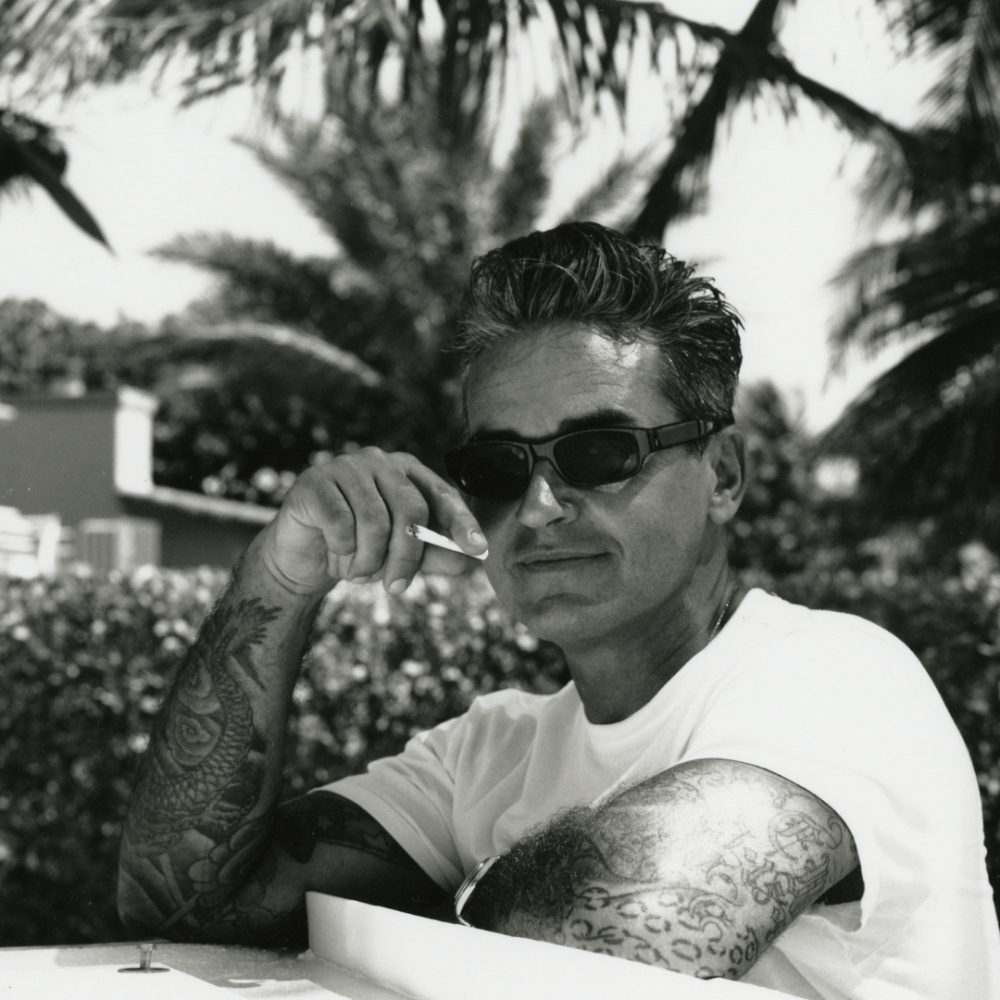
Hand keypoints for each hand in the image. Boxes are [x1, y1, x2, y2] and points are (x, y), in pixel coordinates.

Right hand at [258, 449, 487, 594]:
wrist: (303, 560)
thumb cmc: (358, 550)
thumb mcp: (400, 556)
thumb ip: (435, 555)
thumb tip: (470, 561)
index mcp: (406, 472)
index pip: (442, 494)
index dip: (461, 522)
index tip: (477, 548)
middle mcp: (378, 462)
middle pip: (410, 510)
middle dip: (407, 557)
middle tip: (397, 588)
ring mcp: (345, 467)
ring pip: (374, 520)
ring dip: (368, 560)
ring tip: (357, 571)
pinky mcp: (314, 483)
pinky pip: (340, 523)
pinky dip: (341, 549)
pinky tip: (335, 553)